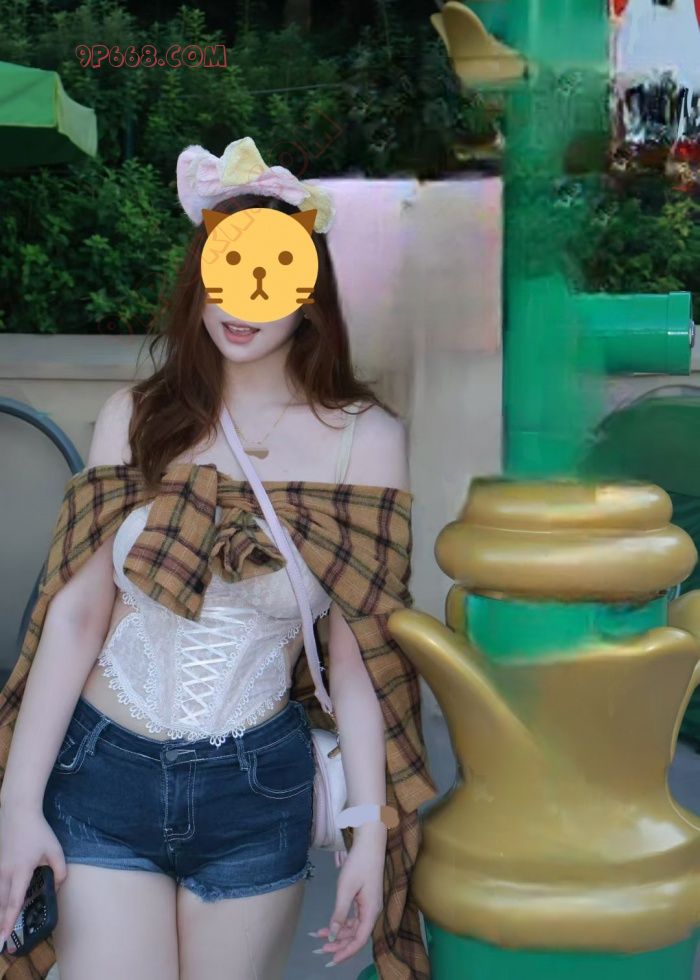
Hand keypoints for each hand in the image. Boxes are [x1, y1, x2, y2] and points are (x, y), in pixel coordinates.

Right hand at [0, 804, 66, 954]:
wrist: (18, 813)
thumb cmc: (38, 832)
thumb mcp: (54, 850)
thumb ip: (59, 871)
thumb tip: (57, 887)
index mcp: (21, 871)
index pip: (14, 901)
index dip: (9, 920)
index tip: (5, 936)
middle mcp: (5, 872)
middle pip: (1, 903)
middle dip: (0, 923)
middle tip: (0, 941)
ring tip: (0, 927)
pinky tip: (1, 905)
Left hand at [311, 825, 386, 967]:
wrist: (369, 843)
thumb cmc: (359, 864)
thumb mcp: (345, 889)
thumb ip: (339, 914)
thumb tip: (332, 936)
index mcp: (371, 912)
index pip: (359, 940)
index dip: (345, 952)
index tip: (331, 960)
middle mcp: (372, 911)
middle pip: (356, 935)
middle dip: (338, 943)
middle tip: (319, 948)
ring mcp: (369, 905)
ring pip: (353, 927)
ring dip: (337, 933)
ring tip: (318, 935)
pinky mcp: (365, 898)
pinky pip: (353, 917)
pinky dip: (341, 922)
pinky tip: (328, 924)